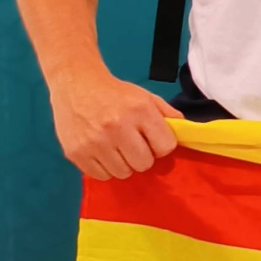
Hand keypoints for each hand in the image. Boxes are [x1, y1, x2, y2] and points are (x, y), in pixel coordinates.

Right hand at [48, 73, 181, 179]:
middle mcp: (117, 127)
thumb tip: (185, 136)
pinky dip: (105, 168)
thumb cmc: (115, 93)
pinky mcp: (76, 153)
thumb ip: (168, 115)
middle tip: (133, 144)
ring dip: (123, 164)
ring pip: (123, 173)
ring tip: (116, 147)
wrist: (76, 83)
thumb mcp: (146, 97)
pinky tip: (102, 151)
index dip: (161, 145)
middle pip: (144, 164)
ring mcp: (94, 142)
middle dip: (142, 156)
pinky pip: (101, 176)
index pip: (165, 147)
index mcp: (139, 111)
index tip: (152, 139)